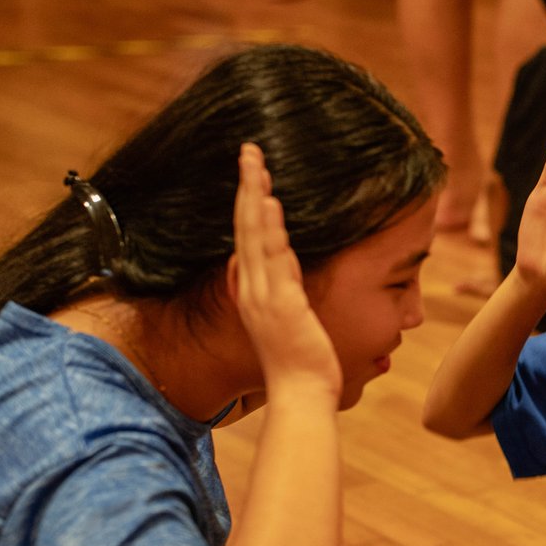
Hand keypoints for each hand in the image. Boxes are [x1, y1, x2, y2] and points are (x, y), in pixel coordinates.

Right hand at [231, 143, 340, 403]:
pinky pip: (272, 258)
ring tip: (255, 163)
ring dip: (253, 196)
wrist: (301, 395)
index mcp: (254, 292)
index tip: (252, 174)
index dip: (246, 203)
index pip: (246, 238)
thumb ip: (284, 292)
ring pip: (253, 235)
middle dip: (245, 186)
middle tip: (248, 150)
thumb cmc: (300, 363)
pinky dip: (268, 228)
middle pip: (243, 227)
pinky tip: (268, 203)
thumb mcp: (291, 320)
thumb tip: (286, 267)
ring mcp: (263, 295)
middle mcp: (252, 289)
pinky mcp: (280, 303)